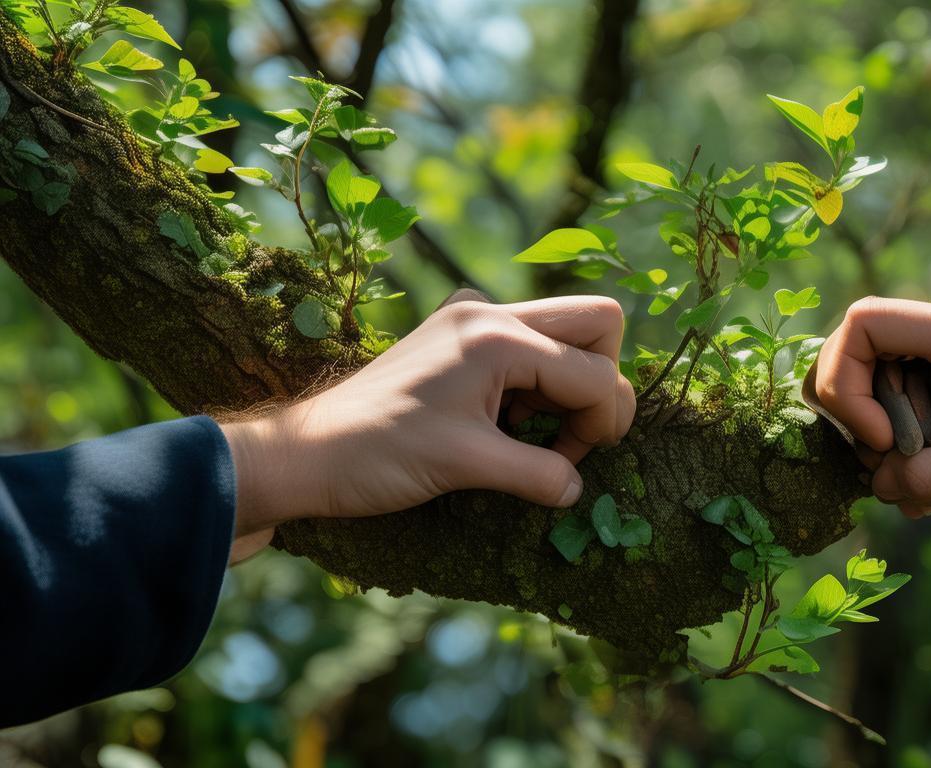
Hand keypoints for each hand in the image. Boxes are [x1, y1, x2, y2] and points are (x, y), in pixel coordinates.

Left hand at [220, 294, 635, 561]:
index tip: (570, 464)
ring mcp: (473, 316)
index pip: (594, 372)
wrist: (309, 450)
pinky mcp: (460, 333)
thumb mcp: (468, 467)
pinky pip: (529, 344)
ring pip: (565, 333)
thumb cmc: (380, 455)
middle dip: (599, 385)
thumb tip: (577, 489)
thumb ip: (539, 474)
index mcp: (497, 337)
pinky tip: (504, 422)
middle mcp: (490, 312)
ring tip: (529, 435)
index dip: (600, 424)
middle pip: (596, 323)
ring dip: (567, 387)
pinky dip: (536, 384)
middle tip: (571, 437)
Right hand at [815, 289, 930, 517]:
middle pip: (870, 354)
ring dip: (897, 432)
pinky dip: (923, 425)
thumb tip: (876, 481)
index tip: (878, 440)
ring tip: (927, 491)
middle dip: (867, 420)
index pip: (860, 324)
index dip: (845, 383)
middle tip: (898, 479)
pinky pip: (926, 378)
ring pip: (895, 373)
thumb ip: (927, 481)